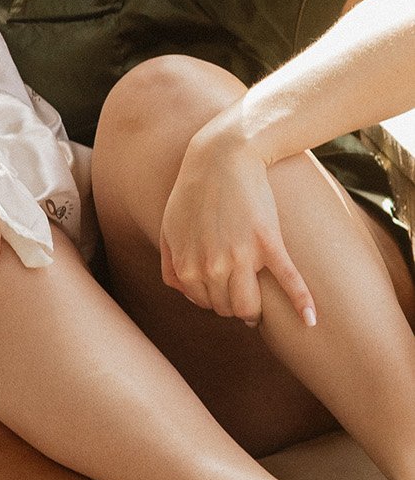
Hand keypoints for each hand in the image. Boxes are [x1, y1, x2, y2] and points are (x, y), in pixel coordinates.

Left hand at [159, 115, 316, 328]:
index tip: (223, 291)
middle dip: (234, 305)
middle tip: (240, 292)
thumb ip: (171, 266)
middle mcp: (212, 267)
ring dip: (254, 311)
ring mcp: (242, 257)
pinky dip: (302, 301)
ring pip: (251, 306)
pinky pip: (288, 280)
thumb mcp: (169, 230)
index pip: (205, 304)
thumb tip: (186, 294)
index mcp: (188, 267)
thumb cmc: (194, 193)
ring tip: (258, 308)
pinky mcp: (269, 244)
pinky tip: (310, 321)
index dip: (216, 300)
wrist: (222, 158)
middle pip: (229, 308)